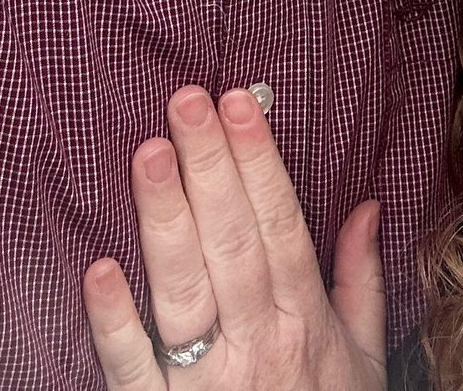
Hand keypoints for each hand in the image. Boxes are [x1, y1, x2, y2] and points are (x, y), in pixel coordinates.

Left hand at [83, 86, 386, 390]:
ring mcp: (206, 383)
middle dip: (210, 168)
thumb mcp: (363, 360)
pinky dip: (114, 323)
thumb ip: (359, 280)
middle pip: (231, 245)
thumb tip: (365, 205)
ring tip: (147, 152)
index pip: (280, 227)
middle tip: (186, 100)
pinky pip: (133, 369)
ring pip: (183, 291)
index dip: (259, 163)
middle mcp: (257, 346)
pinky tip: (97, 270)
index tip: (239, 102)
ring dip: (164, 220)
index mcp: (304, 324)